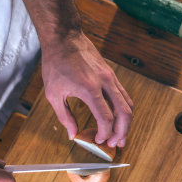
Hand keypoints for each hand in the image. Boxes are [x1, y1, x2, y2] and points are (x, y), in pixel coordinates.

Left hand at [41, 32, 132, 147]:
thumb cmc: (56, 63)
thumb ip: (65, 116)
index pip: (106, 118)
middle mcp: (105, 82)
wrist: (64, 37)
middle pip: (124, 113)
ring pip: (128, 104)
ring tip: (120, 136)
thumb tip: (73, 134)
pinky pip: (124, 96)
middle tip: (116, 144)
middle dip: (122, 132)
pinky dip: (124, 110)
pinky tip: (118, 119)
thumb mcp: (53, 93)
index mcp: (89, 88)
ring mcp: (111, 77)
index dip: (105, 134)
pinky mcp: (112, 75)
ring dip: (126, 123)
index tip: (98, 140)